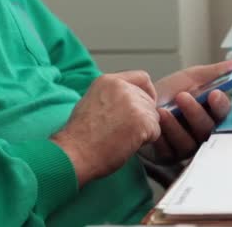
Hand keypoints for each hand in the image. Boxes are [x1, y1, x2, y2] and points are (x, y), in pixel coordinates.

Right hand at [51, 71, 160, 186]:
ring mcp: (133, 103)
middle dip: (143, 117)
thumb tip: (128, 103)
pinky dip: (146, 141)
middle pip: (149, 100)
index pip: (142, 78)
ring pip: (154, 116)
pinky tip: (127, 144)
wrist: (75, 153)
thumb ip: (112, 96)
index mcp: (109, 81)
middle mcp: (123, 87)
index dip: (147, 93)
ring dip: (144, 130)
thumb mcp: (91, 101)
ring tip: (122, 138)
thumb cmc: (79, 136)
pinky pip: (156, 131)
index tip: (143, 106)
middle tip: (125, 131)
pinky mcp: (142, 120)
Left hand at [147, 59, 231, 163]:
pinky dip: (162, 136)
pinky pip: (170, 150)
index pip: (224, 113)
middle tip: (182, 96)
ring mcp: (187, 146)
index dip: (222, 105)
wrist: (137, 103)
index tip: (215, 93)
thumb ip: (216, 72)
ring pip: (190, 142)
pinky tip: (155, 124)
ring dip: (176, 125)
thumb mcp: (190, 78)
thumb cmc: (168, 92)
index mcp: (212, 113)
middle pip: (208, 129)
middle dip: (196, 113)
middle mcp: (202, 132)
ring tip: (163, 111)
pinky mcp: (169, 156)